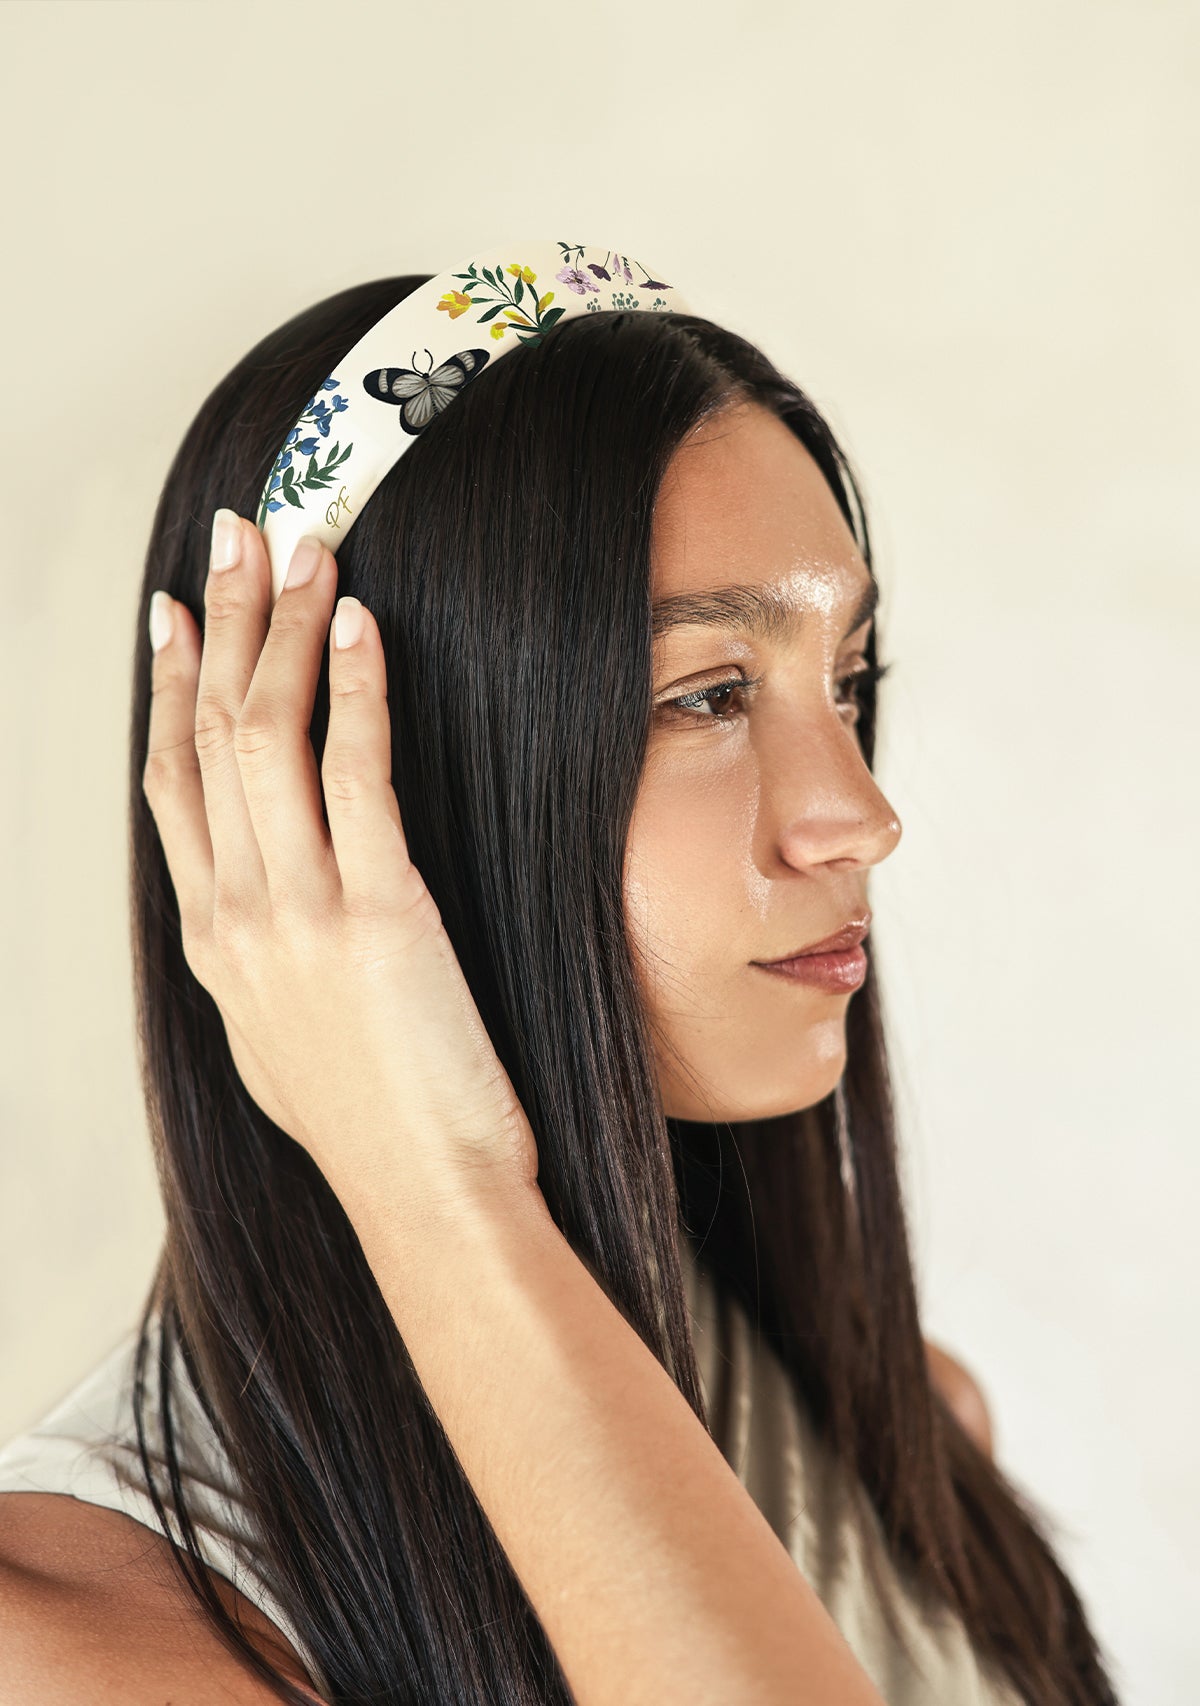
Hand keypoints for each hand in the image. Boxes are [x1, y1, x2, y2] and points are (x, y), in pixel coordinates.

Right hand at [142, 510, 539, 1224]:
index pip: (170, 783)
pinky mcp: (379, 912)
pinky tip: (362, 625)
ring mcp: (298, 910)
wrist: (424, 1200)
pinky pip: (356, 773)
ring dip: (283, 628)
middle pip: (208, 735)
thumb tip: (253, 914)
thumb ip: (257, 962)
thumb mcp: (277, 1040)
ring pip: (266, 736)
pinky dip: (356, 688)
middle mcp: (236, 914)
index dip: (170, 687)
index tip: (177, 616)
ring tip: (303, 547)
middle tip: (235, 535)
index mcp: (212, 941)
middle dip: (221, 621)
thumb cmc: (371, 1126)